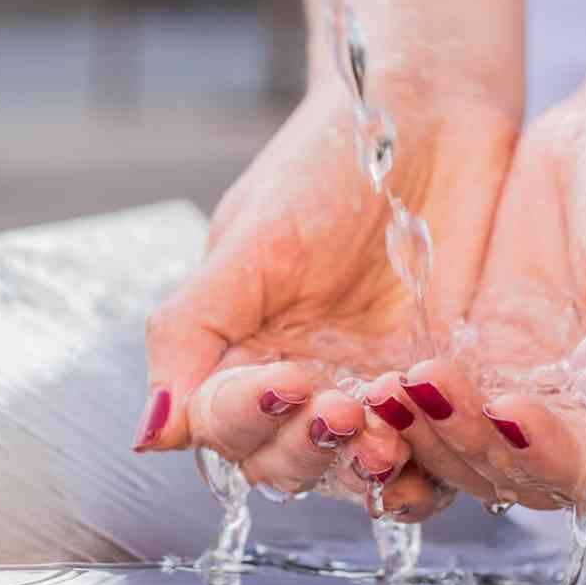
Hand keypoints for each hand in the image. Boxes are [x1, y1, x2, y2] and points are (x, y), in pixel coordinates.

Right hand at [135, 72, 519, 514]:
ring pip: (351, 471)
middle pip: (280, 461)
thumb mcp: (249, 240)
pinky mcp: (436, 389)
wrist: (430, 113)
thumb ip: (191, 331)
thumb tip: (148, 433)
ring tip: (387, 438)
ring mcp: (367, 388)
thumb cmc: (327, 163)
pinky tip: (436, 453)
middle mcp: (297, 380)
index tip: (287, 380)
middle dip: (306, 449)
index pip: (222, 422)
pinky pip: (430, 457)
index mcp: (237, 348)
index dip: (248, 417)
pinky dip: (429, 470)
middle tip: (345, 410)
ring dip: (363, 469)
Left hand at [386, 83, 585, 513]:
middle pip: (538, 475)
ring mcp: (552, 394)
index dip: (555, 458)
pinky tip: (381, 385)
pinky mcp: (499, 364)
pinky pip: (456, 408)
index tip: (507, 410)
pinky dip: (420, 408)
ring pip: (487, 454)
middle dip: (477, 446)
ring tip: (389, 392)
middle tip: (423, 394)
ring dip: (436, 437)